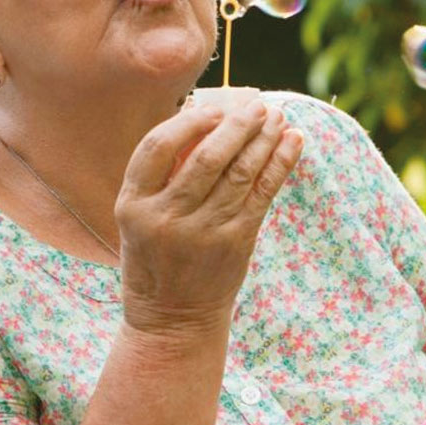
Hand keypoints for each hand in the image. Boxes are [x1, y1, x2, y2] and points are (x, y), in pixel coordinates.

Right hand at [114, 99, 302, 337]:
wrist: (173, 319)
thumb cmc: (154, 258)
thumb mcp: (136, 219)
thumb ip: (160, 177)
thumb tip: (203, 120)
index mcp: (133, 205)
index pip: (156, 147)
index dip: (187, 122)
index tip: (212, 108)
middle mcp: (166, 217)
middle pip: (207, 157)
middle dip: (237, 125)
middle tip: (258, 105)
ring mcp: (203, 232)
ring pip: (241, 172)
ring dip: (264, 139)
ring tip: (279, 116)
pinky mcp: (236, 242)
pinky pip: (262, 193)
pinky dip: (280, 163)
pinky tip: (292, 142)